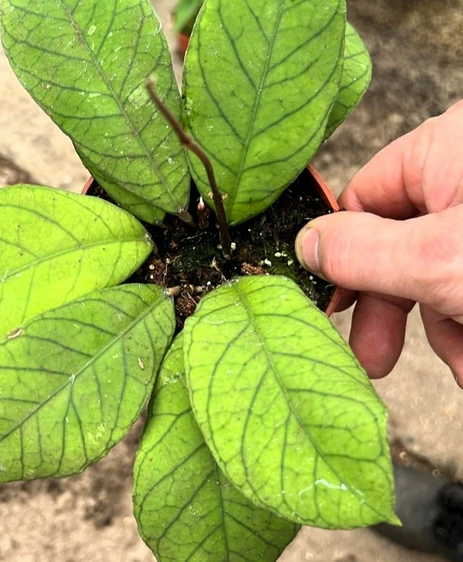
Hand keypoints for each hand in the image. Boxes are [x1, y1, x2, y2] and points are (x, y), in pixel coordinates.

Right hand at [295, 100, 462, 386]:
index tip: (328, 305)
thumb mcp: (437, 259)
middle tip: (372, 360)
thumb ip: (361, 252)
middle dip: (390, 310)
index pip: (363, 200)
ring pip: (438, 275)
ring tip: (461, 364)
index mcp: (445, 150)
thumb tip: (303, 244)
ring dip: (440, 329)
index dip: (340, 256)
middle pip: (398, 246)